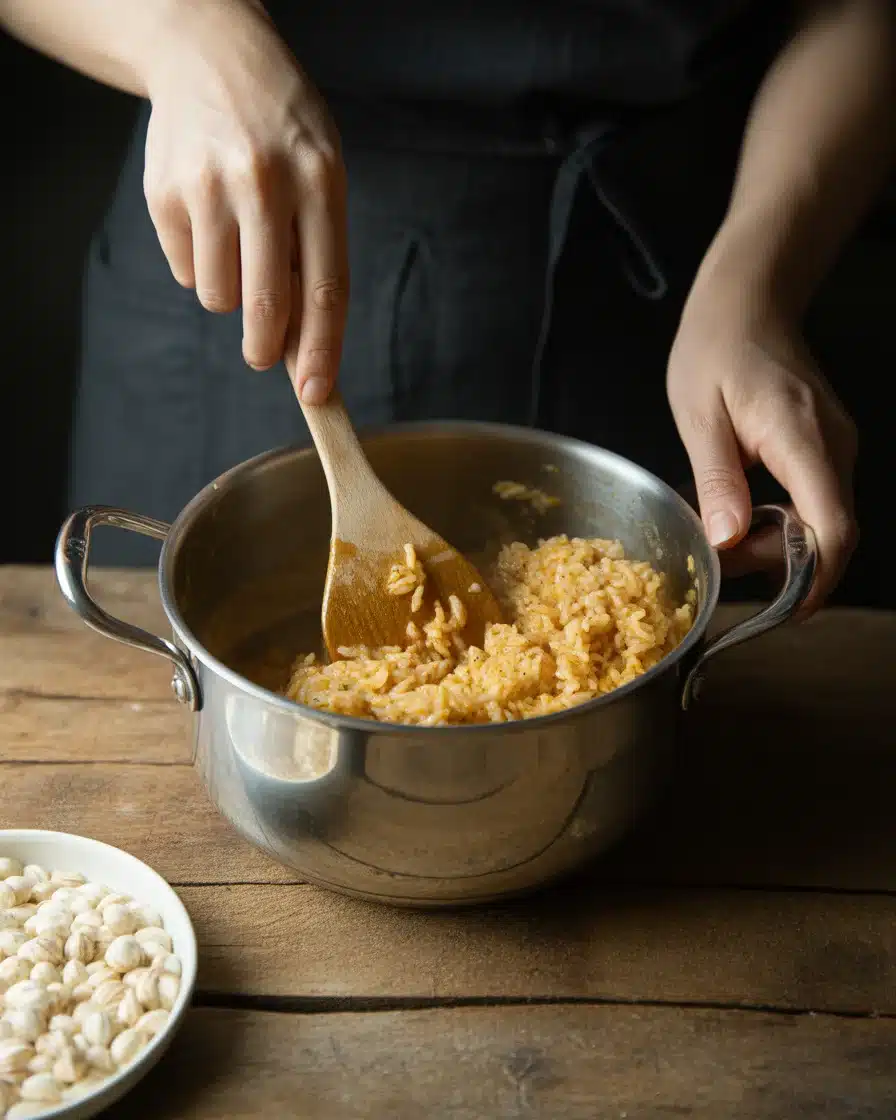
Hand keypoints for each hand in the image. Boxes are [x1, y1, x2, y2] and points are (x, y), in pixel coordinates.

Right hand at [141, 0, 346, 401]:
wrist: (207, 53)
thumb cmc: (279, 128)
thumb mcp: (321, 172)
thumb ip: (317, 251)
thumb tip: (306, 344)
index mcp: (319, 180)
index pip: (327, 287)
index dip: (323, 349)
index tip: (318, 392)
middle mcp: (263, 183)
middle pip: (267, 304)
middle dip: (267, 349)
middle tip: (264, 357)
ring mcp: (208, 186)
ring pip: (219, 296)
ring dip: (231, 294)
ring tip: (238, 245)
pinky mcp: (164, 193)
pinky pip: (184, 271)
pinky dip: (198, 264)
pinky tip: (208, 219)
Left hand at [667, 287, 857, 615]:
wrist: (747, 300)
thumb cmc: (716, 348)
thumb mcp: (699, 415)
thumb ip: (716, 478)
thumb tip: (728, 539)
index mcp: (803, 439)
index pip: (832, 526)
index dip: (816, 579)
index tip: (787, 613)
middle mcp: (834, 446)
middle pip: (827, 532)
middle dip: (777, 562)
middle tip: (718, 555)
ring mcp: (835, 446)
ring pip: (820, 518)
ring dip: (773, 540)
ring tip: (719, 527)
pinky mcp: (826, 446)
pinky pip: (813, 498)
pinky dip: (778, 517)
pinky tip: (739, 507)